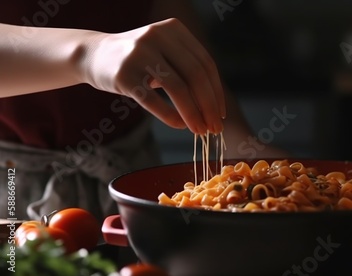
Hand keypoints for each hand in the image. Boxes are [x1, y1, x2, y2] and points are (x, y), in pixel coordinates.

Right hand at [81, 18, 224, 133]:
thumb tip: (215, 106)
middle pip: (195, 76)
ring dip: (193, 114)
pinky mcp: (124, 74)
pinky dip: (171, 116)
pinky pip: (153, 100)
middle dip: (208, 106)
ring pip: (178, 88)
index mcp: (173, 29)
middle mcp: (158, 36)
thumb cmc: (138, 59)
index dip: (216, 92)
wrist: (92, 55)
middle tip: (213, 128)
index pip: (205, 63)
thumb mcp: (165, 52)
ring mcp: (139, 54)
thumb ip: (188, 69)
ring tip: (199, 130)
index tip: (220, 114)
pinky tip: (180, 125)